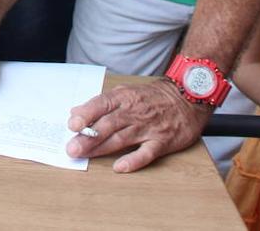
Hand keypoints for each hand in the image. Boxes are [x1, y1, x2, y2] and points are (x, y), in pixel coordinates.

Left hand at [65, 79, 210, 171]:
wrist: (187, 97)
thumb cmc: (152, 96)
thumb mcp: (125, 92)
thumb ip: (101, 103)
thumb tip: (76, 112)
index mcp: (124, 97)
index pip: (101, 104)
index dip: (86, 114)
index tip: (72, 124)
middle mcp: (134, 112)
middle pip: (108, 125)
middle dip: (88, 137)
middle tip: (72, 148)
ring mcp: (148, 127)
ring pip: (121, 138)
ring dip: (102, 148)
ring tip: (85, 155)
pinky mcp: (162, 141)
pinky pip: (146, 152)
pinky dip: (133, 160)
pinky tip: (119, 167)